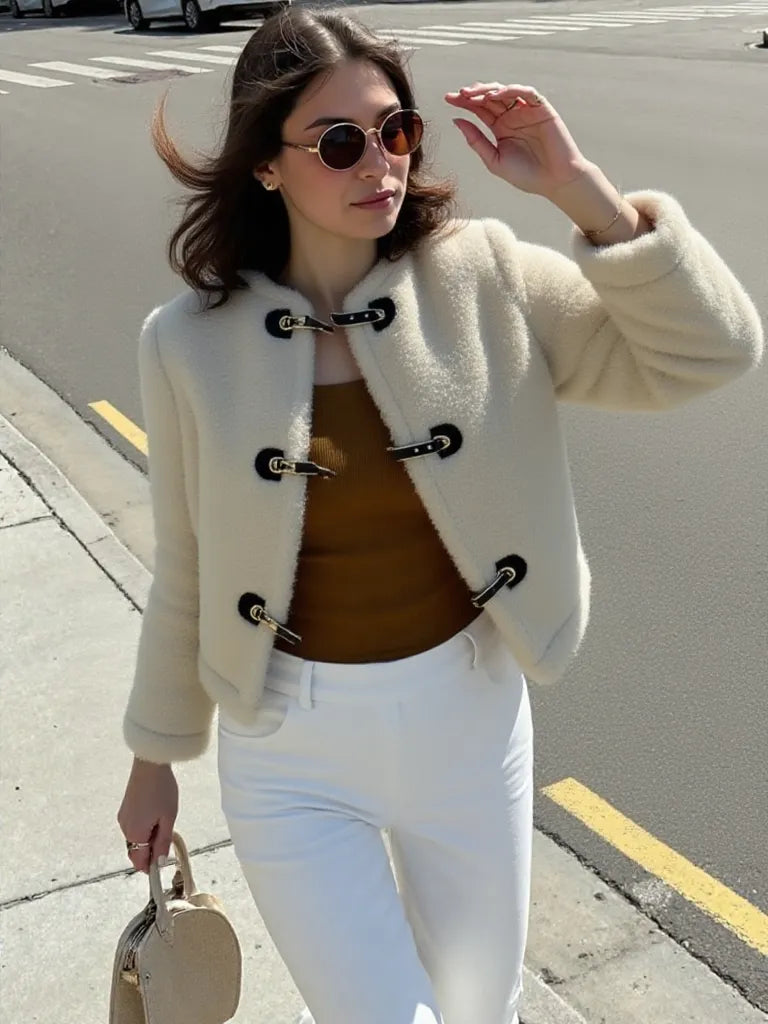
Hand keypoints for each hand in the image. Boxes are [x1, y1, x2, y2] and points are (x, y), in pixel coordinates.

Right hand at [117, 757, 177, 875]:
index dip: (151, 867)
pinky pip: (133, 826)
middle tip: (167, 838)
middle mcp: (124, 828)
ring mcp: (123, 817)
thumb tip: (160, 862)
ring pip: (135, 838)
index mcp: (135, 834)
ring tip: (164, 821)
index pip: (139, 862)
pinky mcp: (125, 808)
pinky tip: (156, 814)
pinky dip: (143, 827)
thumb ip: (163, 842)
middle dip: (150, 851)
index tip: (162, 866)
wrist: (150, 764)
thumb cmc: (162, 790)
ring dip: (147, 838)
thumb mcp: (168, 818)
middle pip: (136, 850)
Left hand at [445, 82, 589, 196]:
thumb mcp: (494, 160)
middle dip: (473, 93)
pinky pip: (526, 93)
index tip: (448, 99)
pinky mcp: (542, 108)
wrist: (555, 181)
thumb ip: (476, 141)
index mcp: (500, 127)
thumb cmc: (526, 175)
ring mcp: (527, 111)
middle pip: (489, 97)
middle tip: (457, 94)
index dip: (464, 102)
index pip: (479, 109)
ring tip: (472, 94)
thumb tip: (456, 120)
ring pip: (505, 91)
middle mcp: (512, 116)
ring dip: (488, 89)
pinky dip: (511, 90)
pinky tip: (495, 95)